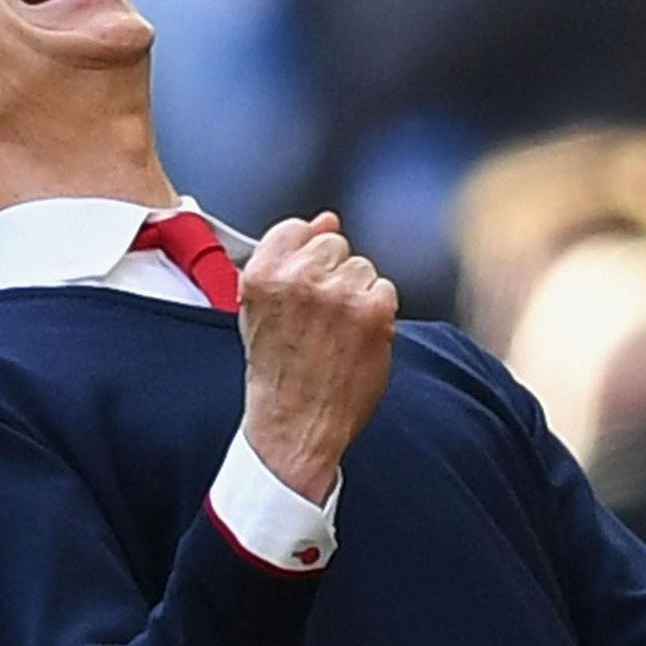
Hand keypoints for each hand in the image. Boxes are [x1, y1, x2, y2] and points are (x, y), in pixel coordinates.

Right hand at [239, 213, 399, 503]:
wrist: (296, 428)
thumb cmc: (278, 373)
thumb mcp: (259, 311)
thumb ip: (288, 258)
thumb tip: (327, 218)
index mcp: (263, 274)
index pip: (298, 229)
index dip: (307, 257)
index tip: (306, 285)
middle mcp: (299, 278)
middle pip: (336, 245)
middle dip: (334, 275)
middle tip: (321, 320)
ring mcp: (339, 293)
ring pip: (364, 268)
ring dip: (358, 296)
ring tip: (337, 334)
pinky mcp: (374, 311)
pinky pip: (386, 291)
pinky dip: (378, 316)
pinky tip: (357, 342)